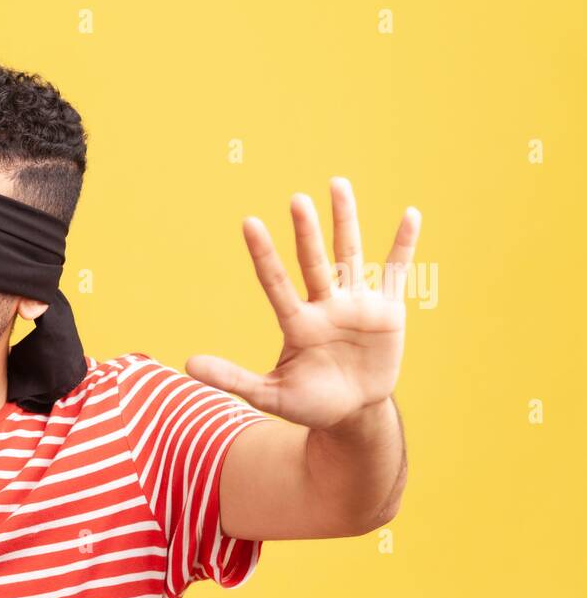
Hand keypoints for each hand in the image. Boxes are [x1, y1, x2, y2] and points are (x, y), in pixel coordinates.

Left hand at [187, 178, 420, 429]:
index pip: (275, 282)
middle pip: (313, 261)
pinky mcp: (387, 311)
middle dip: (306, 231)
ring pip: (349, 253)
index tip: (249, 223)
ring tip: (337, 183)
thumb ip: (232, 378)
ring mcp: (355, 304)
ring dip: (345, 219)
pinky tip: (410, 214)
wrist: (352, 413)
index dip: (264, 255)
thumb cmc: (309, 403)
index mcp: (297, 324)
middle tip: (296, 199)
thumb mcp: (269, 395)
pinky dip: (403, 244)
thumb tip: (187, 365)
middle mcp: (324, 305)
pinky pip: (397, 272)